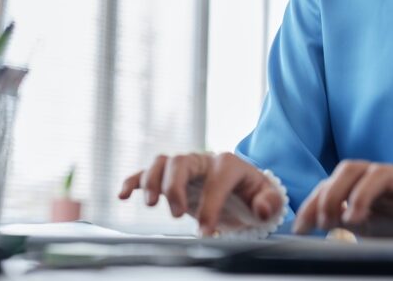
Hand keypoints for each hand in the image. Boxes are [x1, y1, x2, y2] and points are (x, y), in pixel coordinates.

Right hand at [118, 152, 284, 235]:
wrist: (241, 191)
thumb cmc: (253, 195)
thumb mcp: (268, 200)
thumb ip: (269, 202)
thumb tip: (260, 208)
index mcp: (228, 164)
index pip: (216, 180)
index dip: (211, 206)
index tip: (207, 232)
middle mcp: (203, 160)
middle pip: (181, 162)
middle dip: (176, 187)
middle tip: (178, 215)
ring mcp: (185, 167)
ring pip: (162, 162)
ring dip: (152, 181)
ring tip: (151, 204)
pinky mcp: (170, 177)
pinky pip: (147, 172)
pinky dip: (133, 180)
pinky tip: (123, 195)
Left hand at [292, 160, 392, 244]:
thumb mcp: (362, 227)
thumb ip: (338, 219)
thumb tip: (310, 221)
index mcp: (359, 183)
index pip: (329, 183)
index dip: (313, 203)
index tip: (301, 229)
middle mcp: (379, 178)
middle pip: (351, 168)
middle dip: (333, 193)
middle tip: (326, 222)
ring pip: (381, 172)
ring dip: (362, 194)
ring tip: (354, 219)